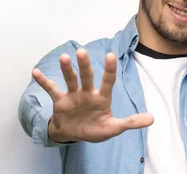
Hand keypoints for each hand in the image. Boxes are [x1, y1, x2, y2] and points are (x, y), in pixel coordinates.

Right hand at [32, 48, 153, 142]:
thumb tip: (152, 119)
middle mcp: (87, 92)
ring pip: (70, 79)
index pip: (107, 82)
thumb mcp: (113, 128)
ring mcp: (73, 95)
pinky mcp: (60, 101)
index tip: (111, 56)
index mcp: (101, 98)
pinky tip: (35, 72)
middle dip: (85, 65)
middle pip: (86, 76)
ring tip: (64, 57)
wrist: (74, 133)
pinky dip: (43, 81)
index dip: (109, 70)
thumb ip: (130, 122)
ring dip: (66, 69)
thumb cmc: (95, 128)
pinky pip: (51, 89)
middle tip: (82, 52)